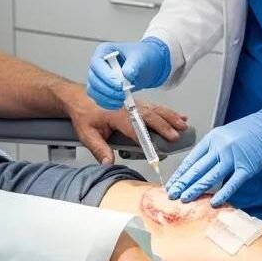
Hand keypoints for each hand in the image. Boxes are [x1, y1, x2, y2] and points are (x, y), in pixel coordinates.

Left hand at [60, 84, 188, 164]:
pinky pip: (155, 106)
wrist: (78, 97)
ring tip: (183, 125)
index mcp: (116, 114)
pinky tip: (179, 115)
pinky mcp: (137, 103)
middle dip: (164, 126)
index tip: (155, 150)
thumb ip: (98, 149)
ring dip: (170, 117)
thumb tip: (108, 163)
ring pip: (155, 109)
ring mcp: (134, 103)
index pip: (134, 128)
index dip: (145, 139)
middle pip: (149, 116)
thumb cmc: (83, 114)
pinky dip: (167, 111)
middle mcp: (127, 106)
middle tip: (176, 136)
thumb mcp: (86, 133)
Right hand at [87, 38, 171, 109]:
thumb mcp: (140, 57)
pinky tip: (118, 104)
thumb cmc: (142, 56)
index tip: (119, 84)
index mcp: (104, 51)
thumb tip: (126, 74)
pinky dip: (107, 103)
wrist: (148, 65)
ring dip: (106, 98)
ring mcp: (98, 77)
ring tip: (122, 99)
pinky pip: (99, 98)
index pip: (96, 64)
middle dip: (107, 90)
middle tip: (122, 94)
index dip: (105, 76)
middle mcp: (98, 64)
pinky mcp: (102, 89)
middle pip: (93, 79)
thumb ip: (133, 65)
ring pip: (93, 91)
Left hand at [166, 102, 261, 205]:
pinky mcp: (247, 167)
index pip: (191, 159)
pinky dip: (222, 194)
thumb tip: (201, 172)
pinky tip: (212, 203)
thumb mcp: (224, 135)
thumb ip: (212, 152)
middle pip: (197, 169)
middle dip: (183, 184)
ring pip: (211, 177)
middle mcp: (220, 147)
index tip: (171, 184)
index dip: (180, 173)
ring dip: (196, 189)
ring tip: (184, 199)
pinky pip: (232, 183)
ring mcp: (233, 157)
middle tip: (171, 195)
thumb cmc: (247, 131)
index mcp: (212, 139)